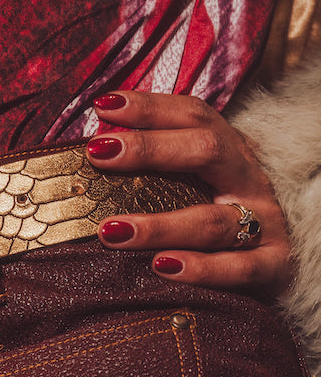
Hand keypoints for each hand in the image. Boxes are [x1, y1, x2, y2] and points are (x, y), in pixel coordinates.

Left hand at [87, 91, 290, 296]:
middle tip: (99, 153)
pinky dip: (201, 269)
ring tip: (111, 231)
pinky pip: (238, 269)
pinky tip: (162, 267)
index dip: (150, 108)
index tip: (104, 107)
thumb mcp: (197, 185)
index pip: (193, 116)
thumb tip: (96, 149)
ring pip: (213, 221)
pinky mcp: (275, 265)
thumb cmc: (220, 222)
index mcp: (230, 153)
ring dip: (159, 226)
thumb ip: (157, 170)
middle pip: (208, 151)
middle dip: (150, 149)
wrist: (278, 263)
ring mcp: (265, 223)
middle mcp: (249, 180)